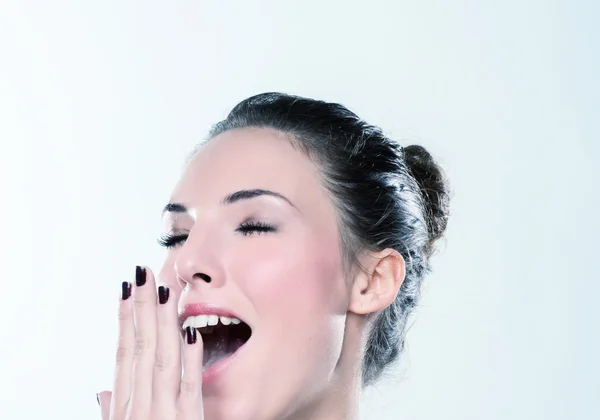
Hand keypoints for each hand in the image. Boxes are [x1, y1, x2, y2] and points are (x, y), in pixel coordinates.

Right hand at [97, 266, 203, 419]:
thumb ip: (112, 412)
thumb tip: (103, 392)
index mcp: (124, 406)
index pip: (123, 353)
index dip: (125, 319)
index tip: (127, 290)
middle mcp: (139, 406)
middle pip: (141, 347)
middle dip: (142, 307)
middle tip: (144, 274)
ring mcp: (163, 412)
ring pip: (163, 358)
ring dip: (163, 321)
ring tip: (164, 290)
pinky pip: (191, 386)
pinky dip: (191, 358)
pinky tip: (191, 332)